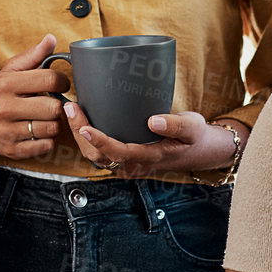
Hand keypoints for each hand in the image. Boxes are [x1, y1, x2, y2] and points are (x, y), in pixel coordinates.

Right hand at [0, 34, 69, 160]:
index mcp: (7, 84)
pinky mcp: (13, 149)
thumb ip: (34, 55)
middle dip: (58, 105)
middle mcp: (4, 108)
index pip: (50, 79)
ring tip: (45, 117)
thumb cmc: (4, 92)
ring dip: (54, 123)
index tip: (60, 84)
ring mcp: (8, 130)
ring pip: (52, 128)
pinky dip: (48, 139)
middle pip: (54, 107)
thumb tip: (51, 38)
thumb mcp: (12, 70)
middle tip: (53, 103)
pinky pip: (46, 145)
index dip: (62, 81)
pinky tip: (39, 131)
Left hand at [66, 103, 238, 177]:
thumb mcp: (193, 127)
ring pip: (95, 156)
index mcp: (150, 157)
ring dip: (79, 135)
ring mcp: (127, 165)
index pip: (119, 153)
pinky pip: (99, 153)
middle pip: (98, 156)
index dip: (99, 141)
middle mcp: (134, 165)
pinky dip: (86, 137)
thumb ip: (176, 125)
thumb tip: (154, 121)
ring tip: (72, 109)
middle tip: (71, 106)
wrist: (199, 152)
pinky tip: (81, 118)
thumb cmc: (195, 137)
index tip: (85, 126)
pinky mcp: (123, 159)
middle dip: (80, 132)